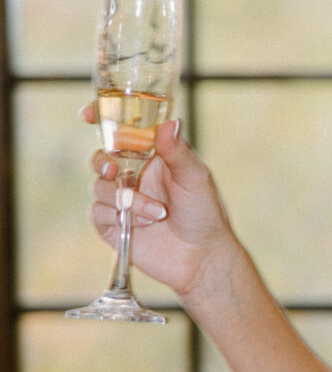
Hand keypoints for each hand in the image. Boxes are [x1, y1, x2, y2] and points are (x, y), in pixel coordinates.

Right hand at [85, 108, 237, 301]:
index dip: (101, 119)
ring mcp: (119, 199)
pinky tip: (144, 224)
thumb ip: (178, 152)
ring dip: (126, 199)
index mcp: (151, 155)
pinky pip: (97, 212)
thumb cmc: (203, 212)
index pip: (121, 131)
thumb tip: (170, 122)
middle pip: (101, 157)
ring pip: (99, 186)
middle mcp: (131, 174)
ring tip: (158, 213)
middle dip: (101, 161)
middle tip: (112, 168)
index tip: (87, 114)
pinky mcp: (111, 224)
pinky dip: (118, 216)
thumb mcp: (195, 178)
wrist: (201, 256)